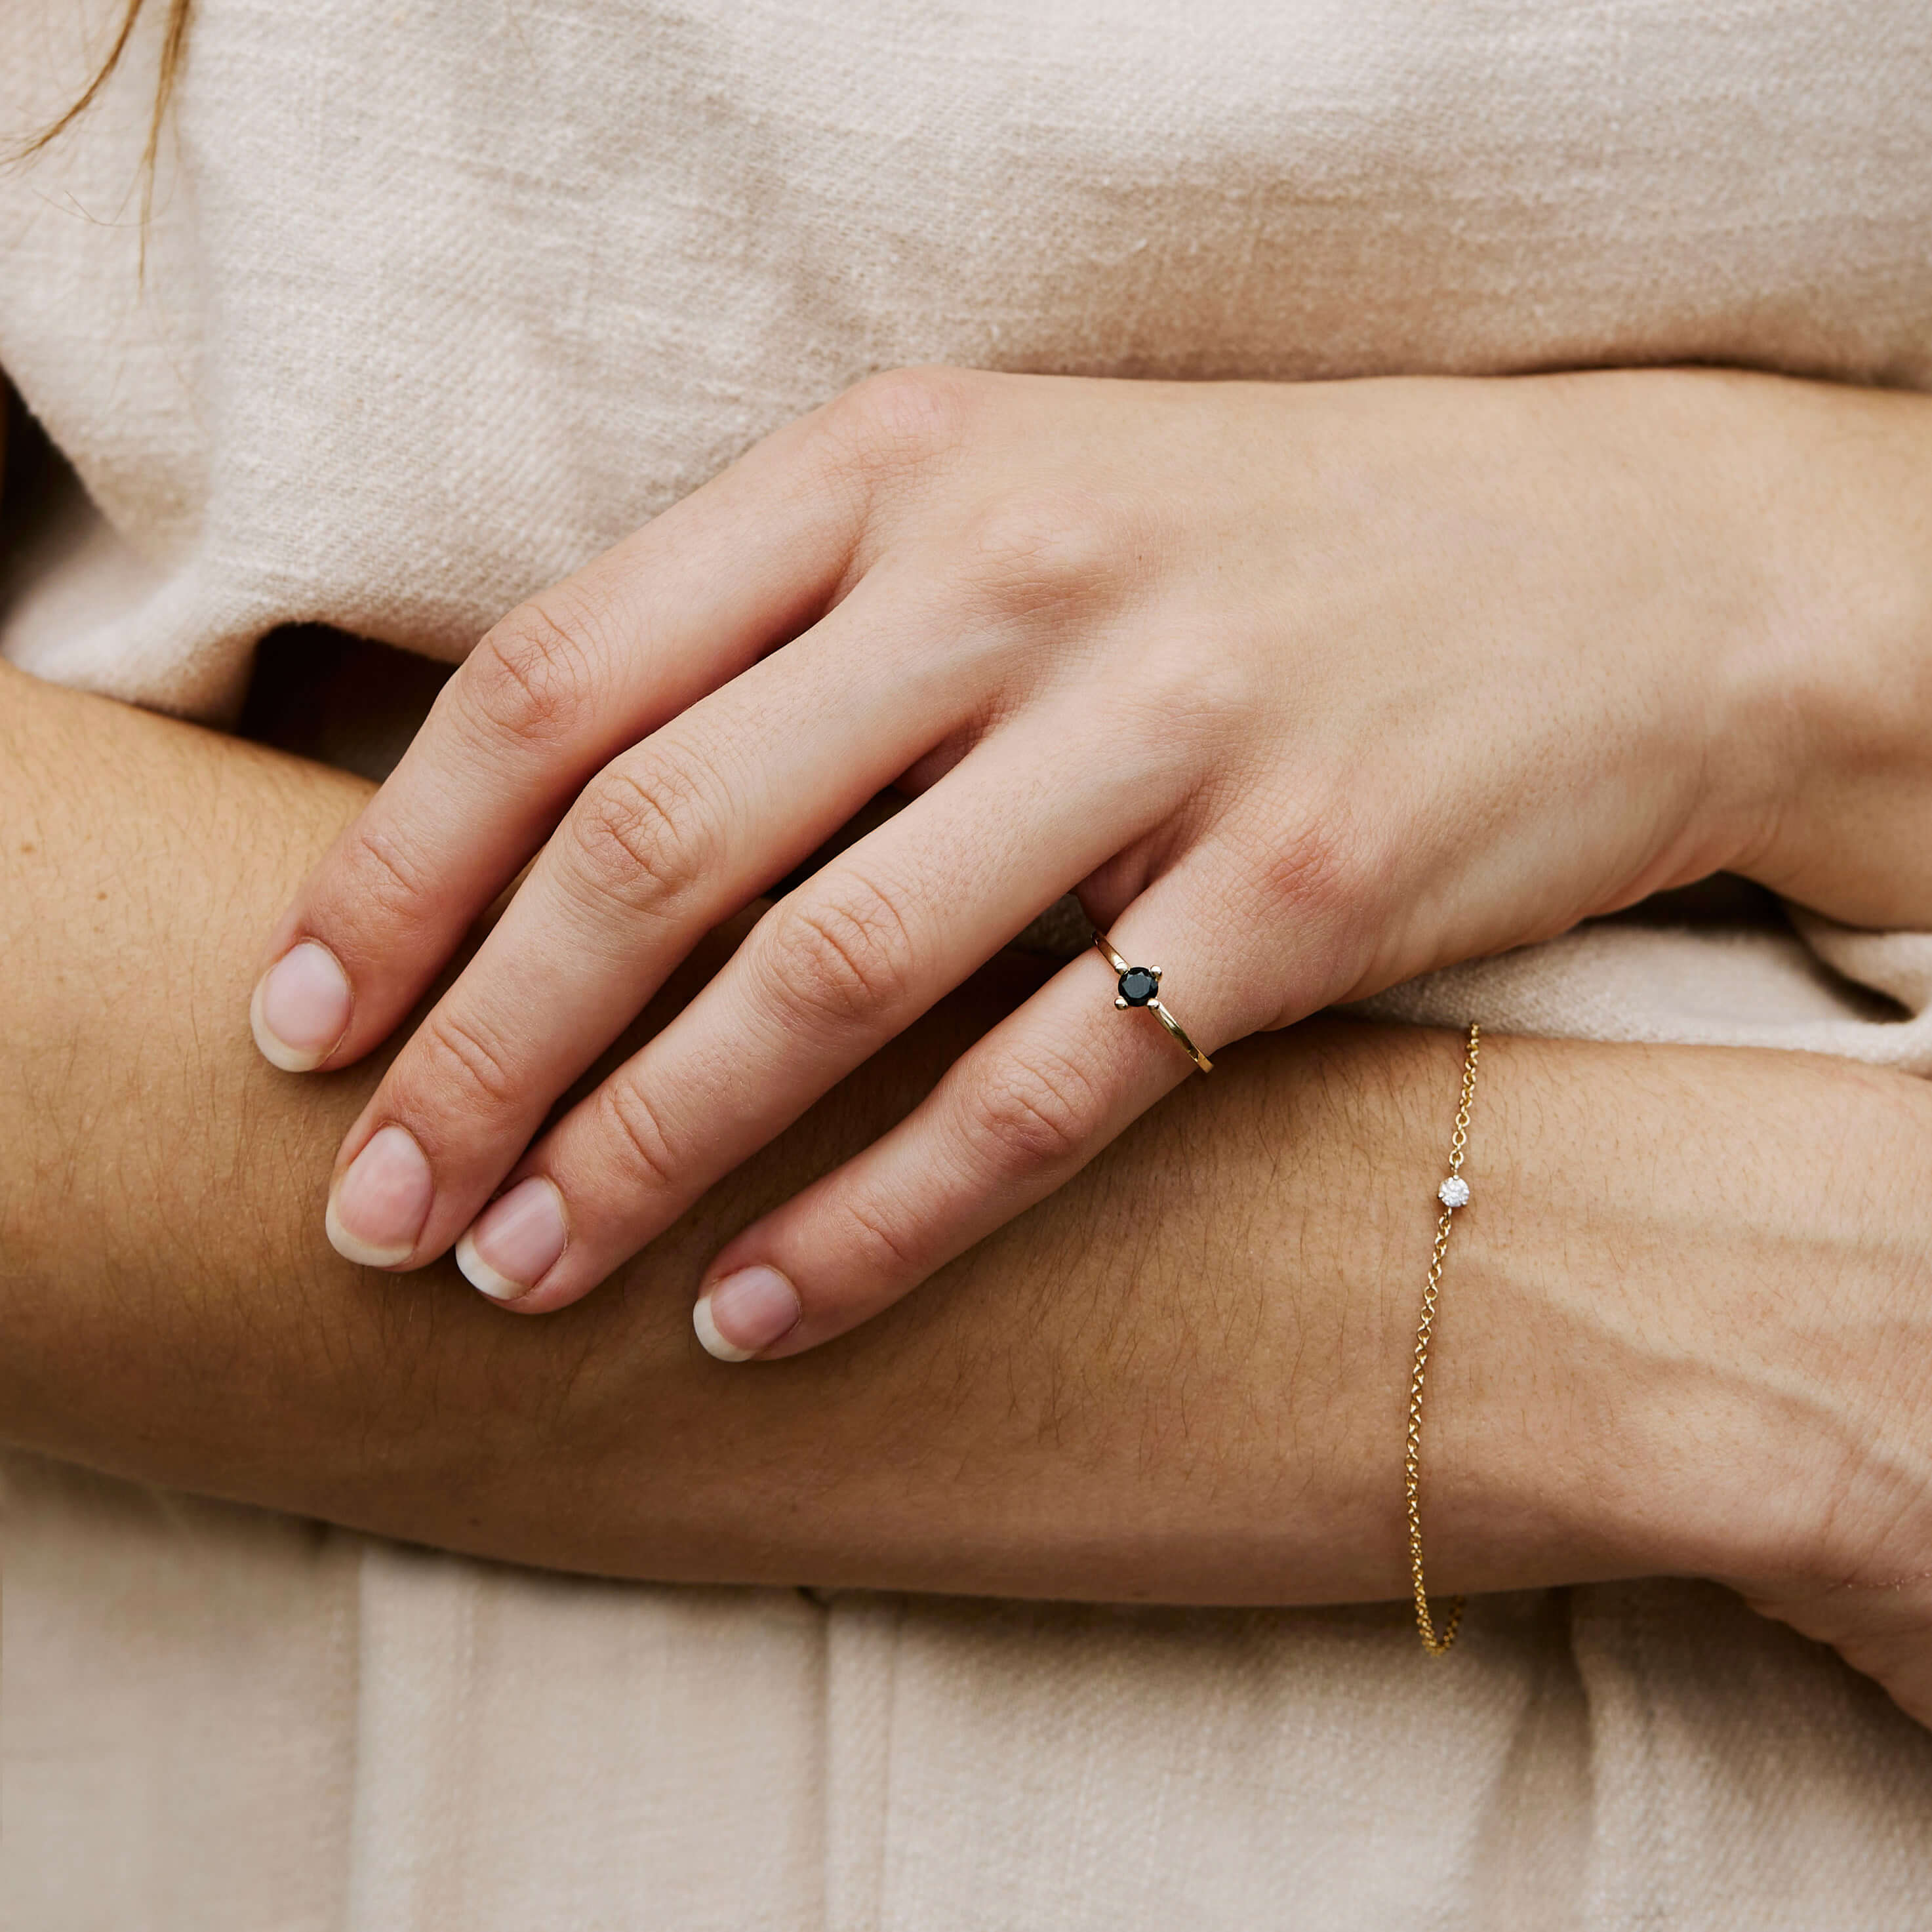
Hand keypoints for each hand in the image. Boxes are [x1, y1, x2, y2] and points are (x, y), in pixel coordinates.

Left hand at [253, 365, 1822, 1355]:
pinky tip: (756, 1314)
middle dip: (479, 1049)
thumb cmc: (1266, 545)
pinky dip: (872, 1224)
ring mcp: (1160, 727)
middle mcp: (1011, 577)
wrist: (1618, 565)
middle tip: (372, 1209)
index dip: (401, 868)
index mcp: (899, 462)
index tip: (301, 1021)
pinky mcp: (1294, 887)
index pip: (565, 677)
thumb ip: (794, 627)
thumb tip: (557, 837)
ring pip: (822, 980)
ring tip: (520, 1273)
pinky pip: (1032, 1092)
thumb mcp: (1013, 499)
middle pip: (656, 845)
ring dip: (638, 1152)